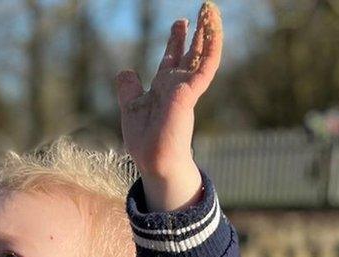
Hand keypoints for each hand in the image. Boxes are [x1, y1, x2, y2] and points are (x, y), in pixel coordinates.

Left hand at [116, 2, 222, 211]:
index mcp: (163, 88)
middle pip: (190, 53)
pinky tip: (212, 26)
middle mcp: (177, 85)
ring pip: (201, 53)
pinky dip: (211, 44)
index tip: (180, 24)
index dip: (176, 41)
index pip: (172, 59)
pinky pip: (206, 63)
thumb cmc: (144, 141)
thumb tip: (125, 70)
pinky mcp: (191, 91)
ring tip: (209, 8)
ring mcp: (186, 87)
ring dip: (207, 31)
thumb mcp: (131, 107)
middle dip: (195, 33)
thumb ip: (129, 89)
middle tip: (202, 10)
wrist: (153, 159)